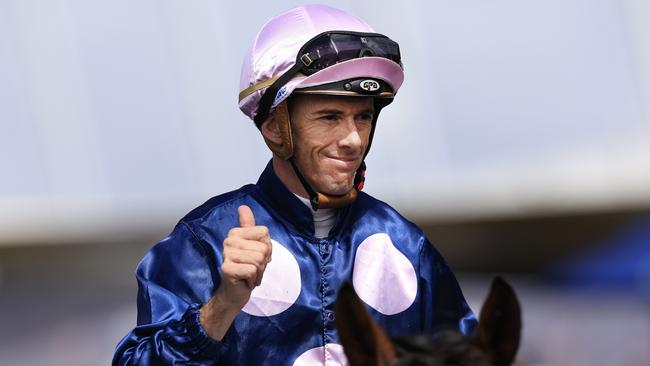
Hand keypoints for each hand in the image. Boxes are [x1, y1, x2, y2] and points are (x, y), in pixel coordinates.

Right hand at [200, 205, 272, 339]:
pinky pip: (253, 270)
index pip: (264, 232)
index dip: (266, 247)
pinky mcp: (227, 268)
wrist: (234, 293)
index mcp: (236, 232)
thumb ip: (250, 226)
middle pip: (263, 247)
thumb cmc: (247, 269)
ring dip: (259, 272)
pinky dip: (254, 279)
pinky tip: (246, 281)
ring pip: (259, 259)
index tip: (257, 256)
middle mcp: (229, 240)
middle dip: (263, 261)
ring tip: (249, 274)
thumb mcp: (254, 246)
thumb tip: (243, 206)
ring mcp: (227, 254)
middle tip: (253, 268)